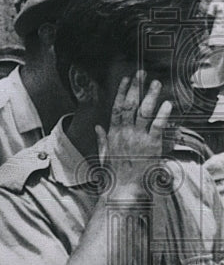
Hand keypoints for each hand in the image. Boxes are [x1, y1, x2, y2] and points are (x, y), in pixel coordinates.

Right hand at [95, 71, 172, 198]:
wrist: (122, 190)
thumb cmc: (114, 175)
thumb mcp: (104, 154)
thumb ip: (102, 138)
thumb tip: (97, 126)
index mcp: (113, 133)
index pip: (116, 107)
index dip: (121, 91)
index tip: (126, 79)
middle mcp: (124, 133)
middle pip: (130, 105)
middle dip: (136, 87)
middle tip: (142, 73)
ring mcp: (137, 138)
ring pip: (143, 112)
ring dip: (150, 96)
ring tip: (156, 83)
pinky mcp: (151, 146)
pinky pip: (157, 127)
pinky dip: (163, 114)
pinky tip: (167, 103)